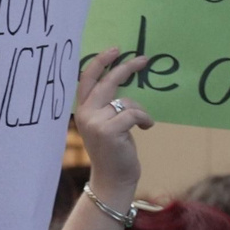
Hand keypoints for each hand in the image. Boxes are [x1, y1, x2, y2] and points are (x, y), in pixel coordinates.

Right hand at [73, 49, 153, 195]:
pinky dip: (145, 119)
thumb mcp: (105, 124)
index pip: (86, 79)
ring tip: (142, 123)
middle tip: (143, 59)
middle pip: (107, 82)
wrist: (112, 179)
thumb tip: (123, 80)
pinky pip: (134, 114)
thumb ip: (107, 105)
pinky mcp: (109, 131)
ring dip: (140, 111)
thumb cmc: (113, 151)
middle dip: (126, 68)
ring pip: (126, 101)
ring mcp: (96, 122)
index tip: (115, 50)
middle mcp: (85, 114)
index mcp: (82, 110)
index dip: (100, 62)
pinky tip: (146, 128)